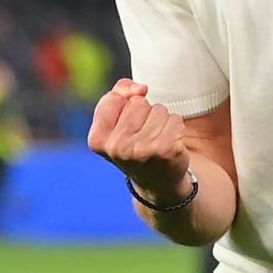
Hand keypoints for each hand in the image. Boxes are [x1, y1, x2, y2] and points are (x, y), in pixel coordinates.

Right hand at [87, 79, 191, 203]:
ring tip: (156, 140)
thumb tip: (141, 89)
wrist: (157, 182)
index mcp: (97, 140)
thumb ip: (119, 92)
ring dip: (161, 120)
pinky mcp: (166, 150)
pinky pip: (175, 119)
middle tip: (143, 136)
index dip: (123, 106)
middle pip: (138, 102)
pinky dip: (175, 127)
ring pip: (158, 109)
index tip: (126, 126)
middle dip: (144, 113)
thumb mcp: (116, 121)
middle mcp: (117, 147)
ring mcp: (142, 150)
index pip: (113, 98)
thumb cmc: (134, 144)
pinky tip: (169, 144)